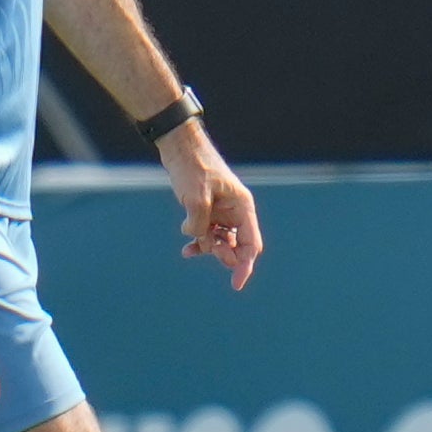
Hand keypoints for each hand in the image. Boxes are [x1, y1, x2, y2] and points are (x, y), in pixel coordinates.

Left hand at [160, 123, 261, 290]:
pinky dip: (199, 243)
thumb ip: (200, 223)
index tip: (236, 284)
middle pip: (237, 247)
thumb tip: (198, 239)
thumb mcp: (196, 196)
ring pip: (221, 242)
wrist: (179, 147)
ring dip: (207, 249)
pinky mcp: (207, 211)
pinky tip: (187, 251)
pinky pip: (207, 235)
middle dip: (222, 254)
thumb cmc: (193, 167)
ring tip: (190, 250)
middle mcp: (235, 212)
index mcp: (242, 207)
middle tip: (205, 248)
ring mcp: (222, 213)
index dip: (245, 266)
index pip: (251, 244)